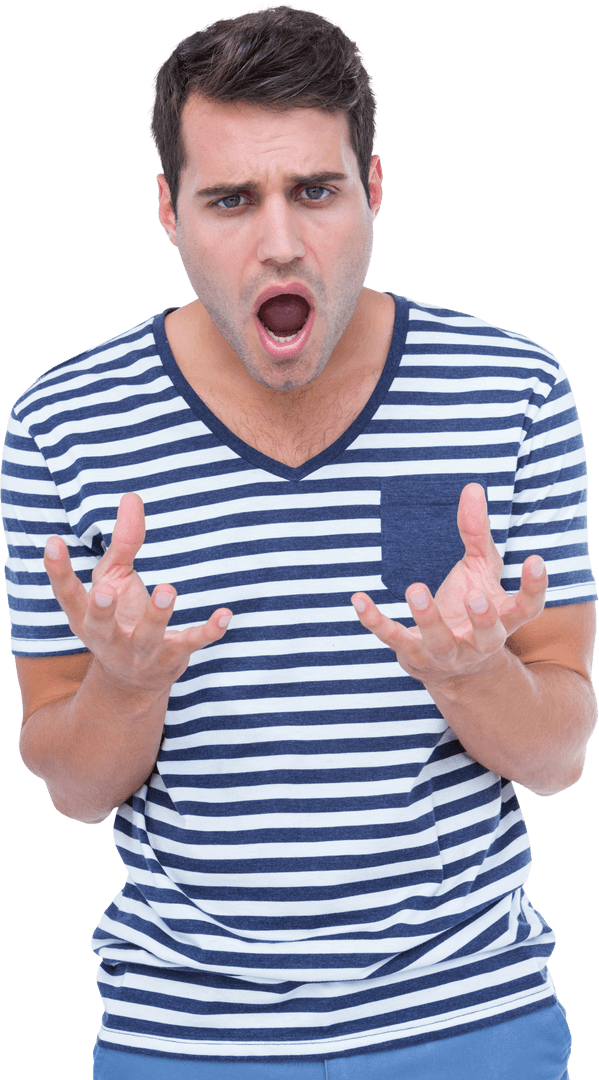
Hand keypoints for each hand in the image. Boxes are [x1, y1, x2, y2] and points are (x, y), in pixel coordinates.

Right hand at [44, 492, 231, 691]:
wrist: (133, 682)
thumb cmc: (119, 617)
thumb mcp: (114, 580)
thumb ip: (124, 542)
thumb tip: (132, 496)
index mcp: (85, 618)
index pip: (66, 595)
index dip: (57, 570)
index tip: (52, 541)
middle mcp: (108, 638)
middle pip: (101, 627)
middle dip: (102, 611)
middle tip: (105, 592)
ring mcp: (141, 651)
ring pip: (148, 637)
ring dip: (157, 614)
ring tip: (167, 588)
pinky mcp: (173, 657)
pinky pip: (191, 644)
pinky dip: (209, 631)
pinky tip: (225, 615)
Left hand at [351, 483, 546, 688]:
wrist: (451, 667)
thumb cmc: (469, 607)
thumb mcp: (479, 571)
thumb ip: (476, 533)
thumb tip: (472, 487)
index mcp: (503, 620)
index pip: (527, 609)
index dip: (534, 587)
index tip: (535, 560)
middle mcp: (480, 642)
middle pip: (489, 636)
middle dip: (483, 620)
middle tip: (475, 597)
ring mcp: (446, 652)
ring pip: (439, 640)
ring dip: (428, 617)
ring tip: (416, 589)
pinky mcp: (412, 653)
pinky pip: (392, 638)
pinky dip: (374, 620)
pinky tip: (359, 599)